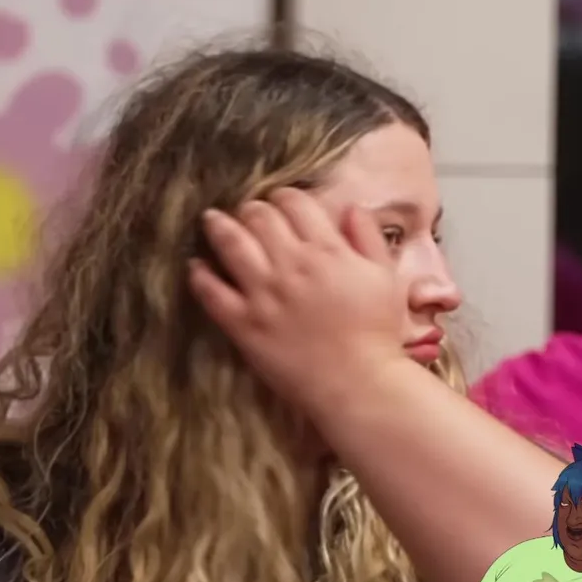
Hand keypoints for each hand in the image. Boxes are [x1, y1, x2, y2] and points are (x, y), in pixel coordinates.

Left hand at [188, 187, 404, 414]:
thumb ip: (367, 237)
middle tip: (249, 215)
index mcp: (326, 250)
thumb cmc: (377, 332)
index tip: (281, 204)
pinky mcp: (243, 324)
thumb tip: (350, 207)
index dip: (284, 197)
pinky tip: (196, 266)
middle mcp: (290, 265)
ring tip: (211, 221)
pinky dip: (200, 275)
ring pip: (230, 243)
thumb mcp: (385, 276)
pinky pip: (211, 292)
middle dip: (252, 209)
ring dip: (219, 226)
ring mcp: (263, 294)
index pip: (293, 202)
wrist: (358, 384)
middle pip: (258, 216)